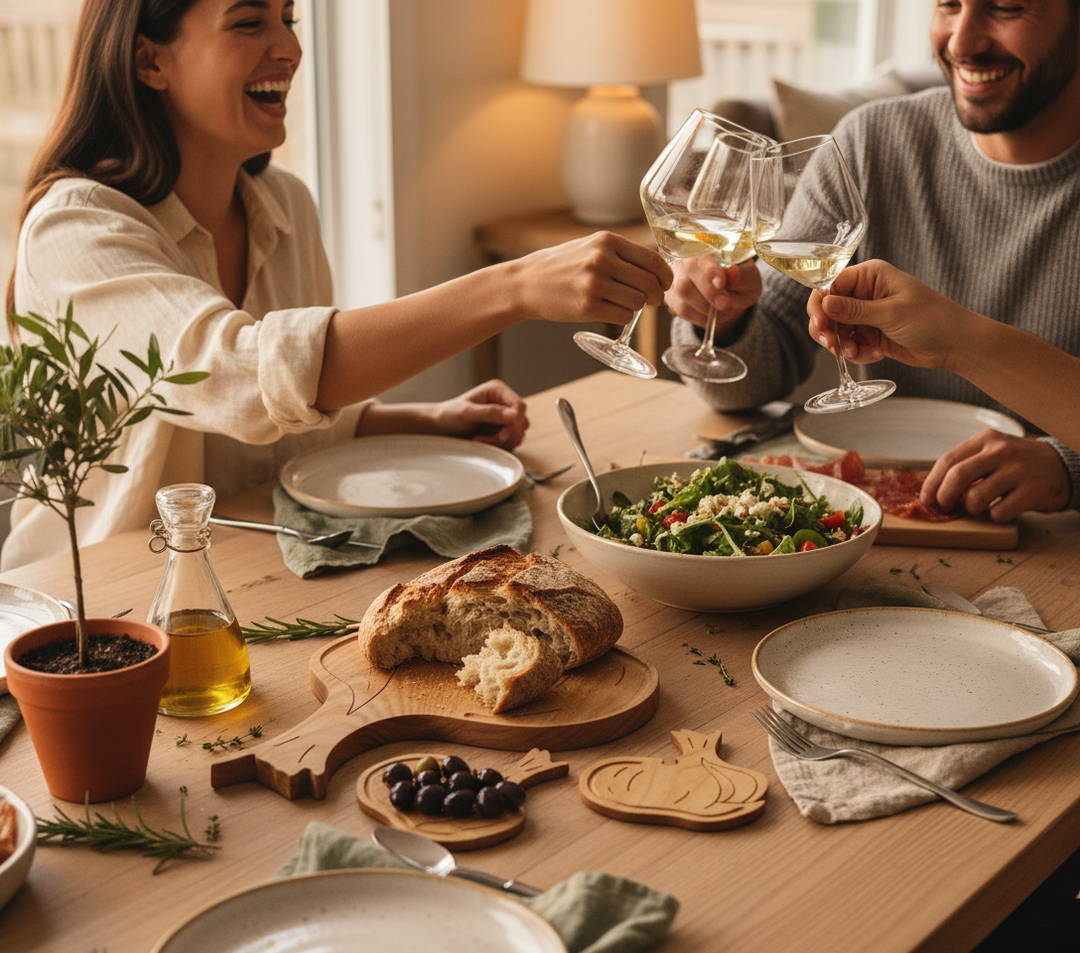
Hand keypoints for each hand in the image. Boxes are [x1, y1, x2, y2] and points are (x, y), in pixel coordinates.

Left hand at [430, 379, 528, 449]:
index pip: (518, 405)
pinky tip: (485, 443)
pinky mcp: (502, 428)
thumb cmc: (449, 415)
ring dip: (503, 441)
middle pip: (521, 421)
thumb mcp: (467, 413)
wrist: (440, 428)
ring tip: (481, 441)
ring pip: (518, 432)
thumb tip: (515, 415)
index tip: (501, 434)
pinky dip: (501, 445)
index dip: (514, 421)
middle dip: (507, 434)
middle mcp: (504, 401)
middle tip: (487, 440)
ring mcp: (504, 416)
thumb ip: (490, 413)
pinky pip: (512, 440)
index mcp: (497, 390)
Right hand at [515, 232, 670, 325]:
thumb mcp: (590, 247)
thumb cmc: (561, 267)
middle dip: (656, 295)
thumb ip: (620, 253)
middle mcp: (602, 260)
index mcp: (606, 241)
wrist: (525, 283)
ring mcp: (594, 284)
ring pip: (638, 302)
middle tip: (651, 301)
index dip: (665, 275)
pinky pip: (624, 316)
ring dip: (637, 307)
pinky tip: (612, 312)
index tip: (665, 284)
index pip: (652, 260)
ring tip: (624, 304)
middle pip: (649, 283)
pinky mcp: (587, 307)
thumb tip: (656, 267)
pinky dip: (624, 317)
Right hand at [665, 256, 760, 330]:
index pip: (700, 260)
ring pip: (680, 297)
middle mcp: (683, 261)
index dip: (709, 272)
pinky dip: (698, 317)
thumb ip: (741, 276)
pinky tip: (710, 316)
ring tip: (723, 312)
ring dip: (704, 309)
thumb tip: (733, 271)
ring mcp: (674, 279)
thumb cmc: (740, 281)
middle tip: (725, 305)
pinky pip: (679, 310)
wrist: (731, 294)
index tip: (722, 284)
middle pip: (685, 281)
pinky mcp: (671, 296)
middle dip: (707, 296)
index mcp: (705, 249)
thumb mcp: (749, 278)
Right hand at [807, 260, 969, 367]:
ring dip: (843, 344)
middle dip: (828, 329)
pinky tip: (875, 355)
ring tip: (857, 352)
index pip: (830, 285)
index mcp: (870, 276)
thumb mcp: (891, 313)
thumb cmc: (933, 319)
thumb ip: (854, 310)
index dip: (820, 305)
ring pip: (837, 329)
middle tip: (833, 345)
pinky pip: (851, 343)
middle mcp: (865, 293)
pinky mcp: (871, 334)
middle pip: (828, 309)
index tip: (820, 325)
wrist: (955, 344)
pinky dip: (857, 352)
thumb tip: (824, 304)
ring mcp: (867, 314)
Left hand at [922, 431, 1069, 521]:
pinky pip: (998, 513)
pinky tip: (1000, 509)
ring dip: (970, 509)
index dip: (931, 483)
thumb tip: (932, 490)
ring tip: (977, 507)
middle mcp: (1001, 451)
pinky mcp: (1032, 491)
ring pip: (976, 498)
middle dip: (944, 498)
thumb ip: (966, 463)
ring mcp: (1018, 470)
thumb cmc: (1016, 463)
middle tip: (944, 508)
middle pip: (957, 477)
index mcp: (985, 439)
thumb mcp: (991, 451)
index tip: (925, 500)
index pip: (947, 460)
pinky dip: (993, 517)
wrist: (1060, 467)